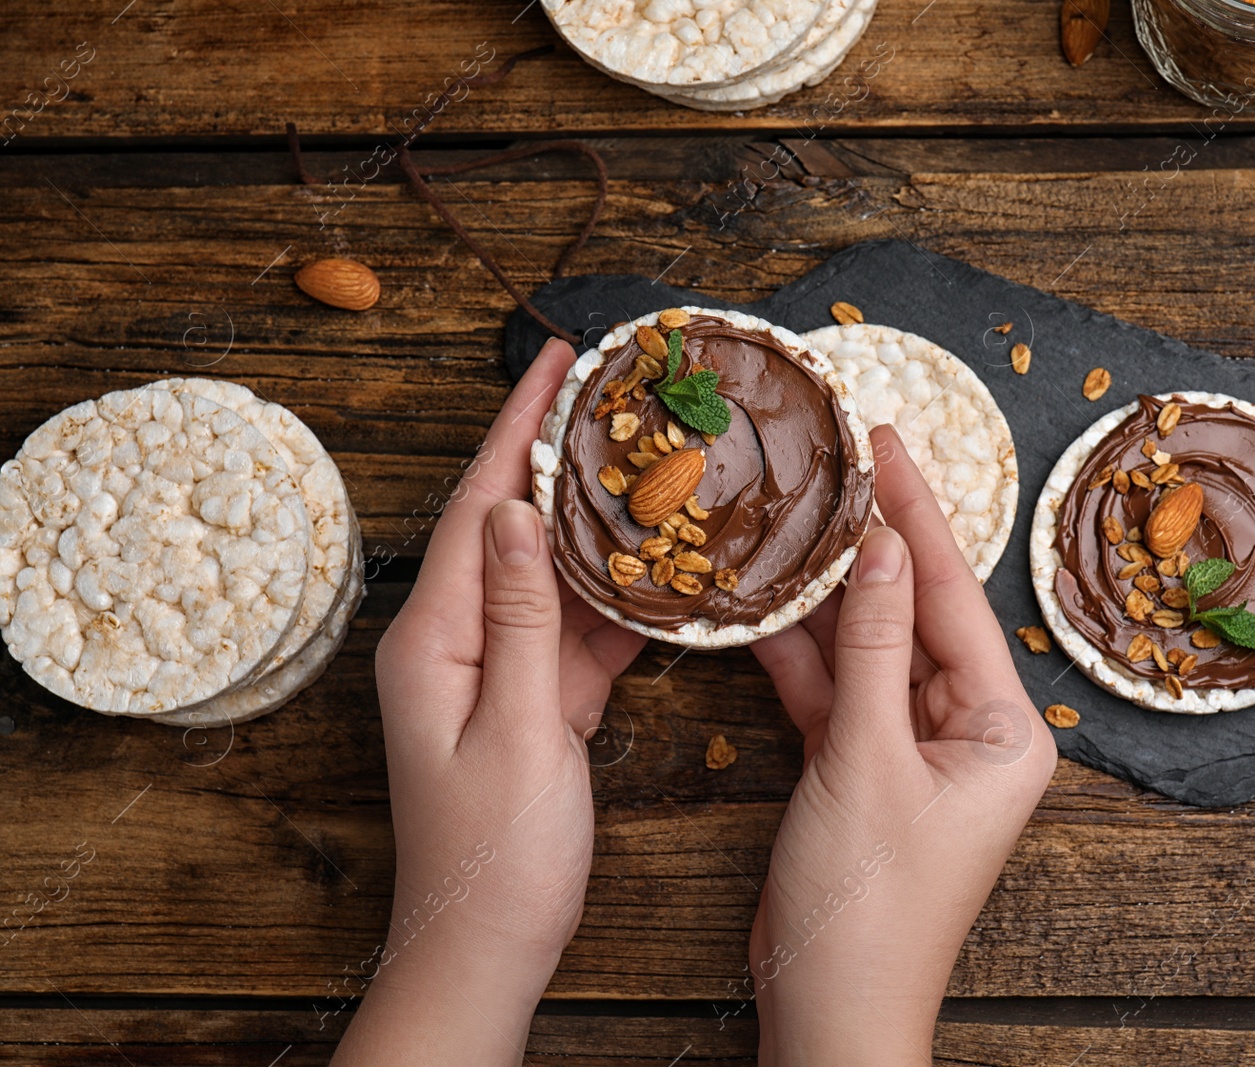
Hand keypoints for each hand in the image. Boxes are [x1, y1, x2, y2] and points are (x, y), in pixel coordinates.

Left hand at [333, 339, 646, 1065]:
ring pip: (552, 574)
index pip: (479, 507)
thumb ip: (521, 621)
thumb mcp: (517, 732)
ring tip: (649, 462)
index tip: (557, 362)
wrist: (485, 949)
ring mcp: (495, 672)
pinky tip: (662, 567)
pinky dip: (618, 598)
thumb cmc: (494, 858)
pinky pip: (576, 630)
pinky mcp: (533, 702)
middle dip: (560, 455)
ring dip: (598, 521)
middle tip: (615, 394)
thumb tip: (520, 514)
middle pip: (513, 525)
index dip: (518, 428)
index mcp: (434, 640)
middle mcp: (457, 642)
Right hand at [749, 426, 1056, 1064]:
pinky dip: (801, 657)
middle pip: (915, 615)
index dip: (918, 515)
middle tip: (838, 462)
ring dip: (828, 597)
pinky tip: (764, 605)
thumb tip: (880, 546)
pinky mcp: (864, 771)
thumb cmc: (866, 907)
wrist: (830, 1010)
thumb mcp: (865, 761)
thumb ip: (869, 647)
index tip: (887, 444)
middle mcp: (971, 733)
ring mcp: (915, 752)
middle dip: (872, 544)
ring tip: (792, 518)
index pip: (956, 598)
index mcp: (1005, 731)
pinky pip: (837, 693)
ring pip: (869, 650)